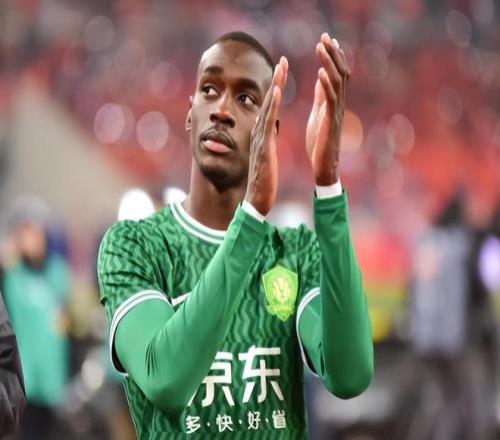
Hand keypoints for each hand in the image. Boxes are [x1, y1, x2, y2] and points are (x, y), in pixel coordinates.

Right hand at [245, 56, 287, 215]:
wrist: (257, 199)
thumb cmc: (263, 181)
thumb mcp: (266, 156)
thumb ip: (265, 141)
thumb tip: (265, 131)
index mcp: (261, 135)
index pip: (269, 107)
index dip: (275, 89)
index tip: (282, 72)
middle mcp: (258, 133)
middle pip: (267, 101)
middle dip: (276, 80)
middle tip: (283, 60)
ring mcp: (259, 139)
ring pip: (267, 107)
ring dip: (275, 86)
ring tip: (281, 67)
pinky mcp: (264, 147)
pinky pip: (268, 122)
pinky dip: (271, 105)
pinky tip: (276, 91)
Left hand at [306, 33, 349, 184]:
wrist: (323, 166)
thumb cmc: (319, 143)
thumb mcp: (318, 114)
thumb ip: (321, 96)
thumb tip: (320, 78)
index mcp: (334, 102)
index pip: (337, 74)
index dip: (333, 56)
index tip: (327, 39)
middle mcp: (339, 104)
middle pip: (340, 72)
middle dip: (333, 53)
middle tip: (325, 36)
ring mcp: (337, 112)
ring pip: (337, 82)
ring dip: (329, 63)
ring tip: (321, 46)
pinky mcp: (331, 122)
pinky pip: (331, 100)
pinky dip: (326, 85)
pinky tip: (320, 72)